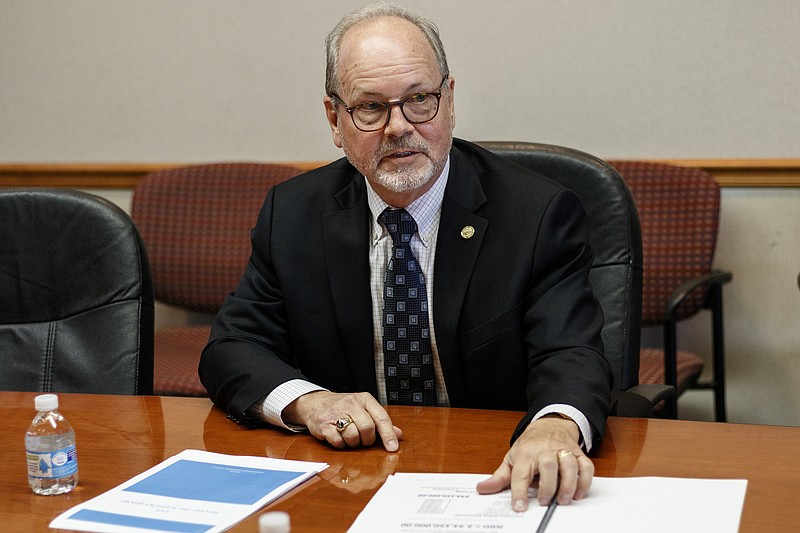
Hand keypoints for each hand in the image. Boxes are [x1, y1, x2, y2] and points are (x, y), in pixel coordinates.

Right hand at [283, 391, 402, 451]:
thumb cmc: (342, 408)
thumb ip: (381, 422)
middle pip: (368, 428)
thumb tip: (398, 435)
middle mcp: (351, 404)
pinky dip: (340, 444)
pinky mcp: (324, 425)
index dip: (388, 435)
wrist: (314, 403)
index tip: (392, 448)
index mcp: (364, 399)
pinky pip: (338, 441)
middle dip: (367, 440)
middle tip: (363, 439)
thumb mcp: (364, 409)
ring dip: (353, 442)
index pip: (381, 417)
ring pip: (353, 436)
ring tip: (349, 437)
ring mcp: (337, 413)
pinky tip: (339, 437)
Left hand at [475, 415, 592, 511]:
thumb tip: (482, 488)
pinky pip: (586, 465)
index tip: (519, 507)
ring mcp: (562, 451)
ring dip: (568, 484)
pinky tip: (578, 493)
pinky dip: (585, 480)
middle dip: (547, 486)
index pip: (521, 473)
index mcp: (526, 453)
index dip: (519, 491)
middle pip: (548, 466)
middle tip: (544, 502)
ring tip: (563, 500)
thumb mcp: (512, 458)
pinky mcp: (577, 453)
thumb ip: (499, 477)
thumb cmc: (530, 445)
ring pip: (568, 464)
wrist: (549, 425)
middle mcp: (545, 450)